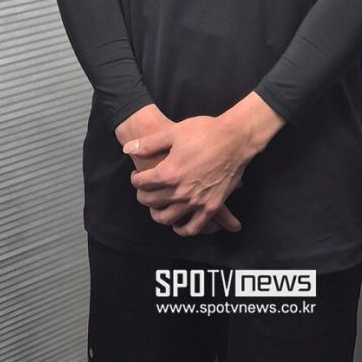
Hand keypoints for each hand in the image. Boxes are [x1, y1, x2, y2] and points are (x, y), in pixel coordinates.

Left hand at [115, 104, 231, 233]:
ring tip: (155, 207)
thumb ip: (148, 144)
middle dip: (142, 195)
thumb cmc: (205, 131)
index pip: (142, 183)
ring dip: (156, 214)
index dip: (135, 179)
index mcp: (168, 173)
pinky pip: (193, 227)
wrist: (235, 138)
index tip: (136, 176)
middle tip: (143, 190)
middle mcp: (179, 191)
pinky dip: (182, 229)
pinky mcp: (211, 207)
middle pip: (151, 201)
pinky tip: (177, 224)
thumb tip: (126, 148)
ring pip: (167, 218)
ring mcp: (196, 202)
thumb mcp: (173, 132)